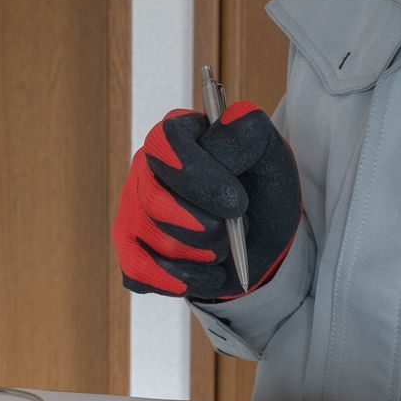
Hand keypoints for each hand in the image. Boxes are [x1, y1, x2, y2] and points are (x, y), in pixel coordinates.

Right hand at [113, 100, 300, 300]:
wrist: (262, 240)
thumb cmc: (261, 191)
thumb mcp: (271, 155)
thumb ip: (249, 132)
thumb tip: (227, 119)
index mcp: (175, 135)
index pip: (165, 147)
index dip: (198, 179)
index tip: (236, 204)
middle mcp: (144, 169)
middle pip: (156, 202)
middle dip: (206, 227)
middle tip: (232, 228)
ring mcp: (132, 210)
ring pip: (155, 242)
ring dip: (203, 255)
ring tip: (222, 247)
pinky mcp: (129, 251)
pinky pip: (141, 274)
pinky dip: (184, 281)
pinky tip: (205, 273)